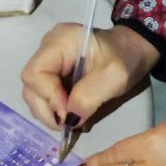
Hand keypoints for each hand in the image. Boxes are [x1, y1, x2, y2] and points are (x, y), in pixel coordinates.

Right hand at [21, 23, 158, 128]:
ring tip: (73, 120)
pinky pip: (45, 95)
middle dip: (47, 110)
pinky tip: (72, 115)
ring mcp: (49, 60)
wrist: (133, 50)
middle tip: (70, 124)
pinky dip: (55, 110)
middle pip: (31, 86)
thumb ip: (89, 97)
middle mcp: (48, 48)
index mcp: (61, 41)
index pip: (35, 73)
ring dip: (50, 113)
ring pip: (35, 93)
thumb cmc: (126, 58)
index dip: (47, 97)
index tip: (68, 115)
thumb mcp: (114, 77)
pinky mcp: (53, 72)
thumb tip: (68, 119)